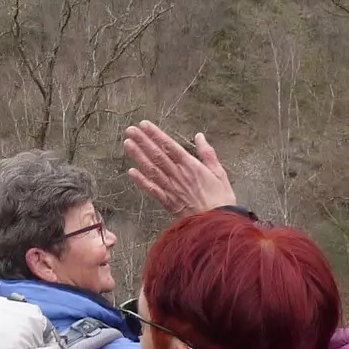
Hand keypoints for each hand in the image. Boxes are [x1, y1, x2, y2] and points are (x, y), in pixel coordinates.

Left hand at [123, 122, 237, 216]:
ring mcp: (171, 188)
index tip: (144, 125)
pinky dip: (141, 181)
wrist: (218, 223)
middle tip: (130, 130)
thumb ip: (207, 153)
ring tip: (127, 144)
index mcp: (191, 166)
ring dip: (138, 156)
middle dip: (143, 141)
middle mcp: (178, 175)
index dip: (156, 135)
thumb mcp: (219, 172)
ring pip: (152, 169)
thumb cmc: (221, 199)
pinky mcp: (168, 202)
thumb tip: (199, 136)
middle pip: (158, 155)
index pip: (170, 146)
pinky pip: (152, 190)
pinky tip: (131, 172)